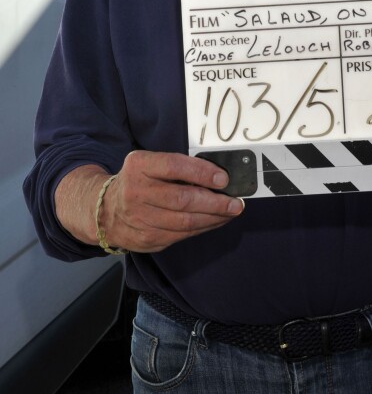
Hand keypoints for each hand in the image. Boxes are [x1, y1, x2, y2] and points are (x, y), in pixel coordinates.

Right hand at [56, 150, 244, 252]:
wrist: (104, 210)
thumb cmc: (137, 181)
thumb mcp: (148, 163)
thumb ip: (176, 166)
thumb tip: (216, 175)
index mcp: (138, 166)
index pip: (174, 166)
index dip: (202, 173)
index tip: (223, 179)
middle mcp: (136, 192)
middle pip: (182, 199)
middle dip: (215, 202)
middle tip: (235, 202)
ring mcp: (140, 219)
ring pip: (184, 222)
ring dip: (213, 218)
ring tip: (230, 212)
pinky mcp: (146, 240)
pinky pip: (181, 235)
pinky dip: (202, 228)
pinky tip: (214, 221)